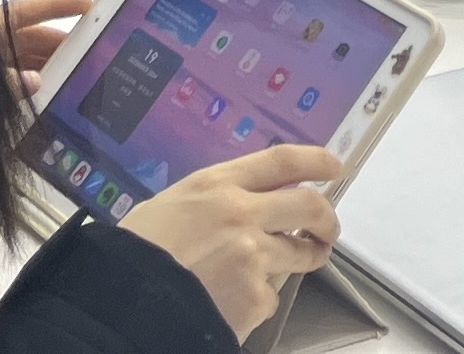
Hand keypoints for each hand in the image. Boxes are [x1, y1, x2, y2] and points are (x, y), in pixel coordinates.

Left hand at [0, 0, 92, 97]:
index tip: (87, 4)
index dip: (60, 4)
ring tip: (74, 76)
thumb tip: (35, 81)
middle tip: (88, 52)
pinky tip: (51, 92)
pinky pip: (20, 77)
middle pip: (36, 36)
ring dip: (50, 66)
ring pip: (30, 58)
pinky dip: (36, 82)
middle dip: (61, 45)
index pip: (32, 9)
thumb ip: (8, 80)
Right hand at [120, 145, 343, 339]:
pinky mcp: (256, 297)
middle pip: (309, 205)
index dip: (315, 160)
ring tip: (299, 261)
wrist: (129, 304)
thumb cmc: (138, 252)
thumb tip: (239, 205)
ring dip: (306, 257)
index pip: (281, 161)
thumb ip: (211, 201)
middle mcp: (243, 214)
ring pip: (301, 253)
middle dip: (327, 217)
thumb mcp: (170, 206)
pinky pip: (272, 295)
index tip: (334, 166)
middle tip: (327, 228)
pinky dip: (260, 298)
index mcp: (217, 185)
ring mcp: (254, 256)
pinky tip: (238, 301)